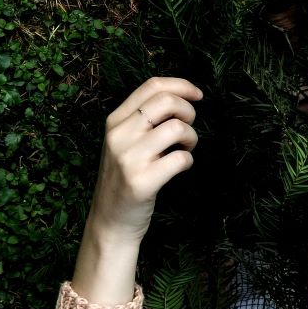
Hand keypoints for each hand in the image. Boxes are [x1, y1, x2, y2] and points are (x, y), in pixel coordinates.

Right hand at [86, 76, 202, 239]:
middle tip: (189, 129)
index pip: (152, 86)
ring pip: (177, 128)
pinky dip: (188, 161)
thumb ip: (143, 120)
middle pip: (166, 101)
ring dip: (191, 138)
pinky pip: (181, 159)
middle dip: (189, 112)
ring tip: (184, 149)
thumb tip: (181, 98)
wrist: (110, 222)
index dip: (182, 86)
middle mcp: (119, 135)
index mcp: (115, 121)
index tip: (198, 95)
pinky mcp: (141, 182)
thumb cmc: (125, 178)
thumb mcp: (123, 143)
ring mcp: (129, 159)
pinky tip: (180, 167)